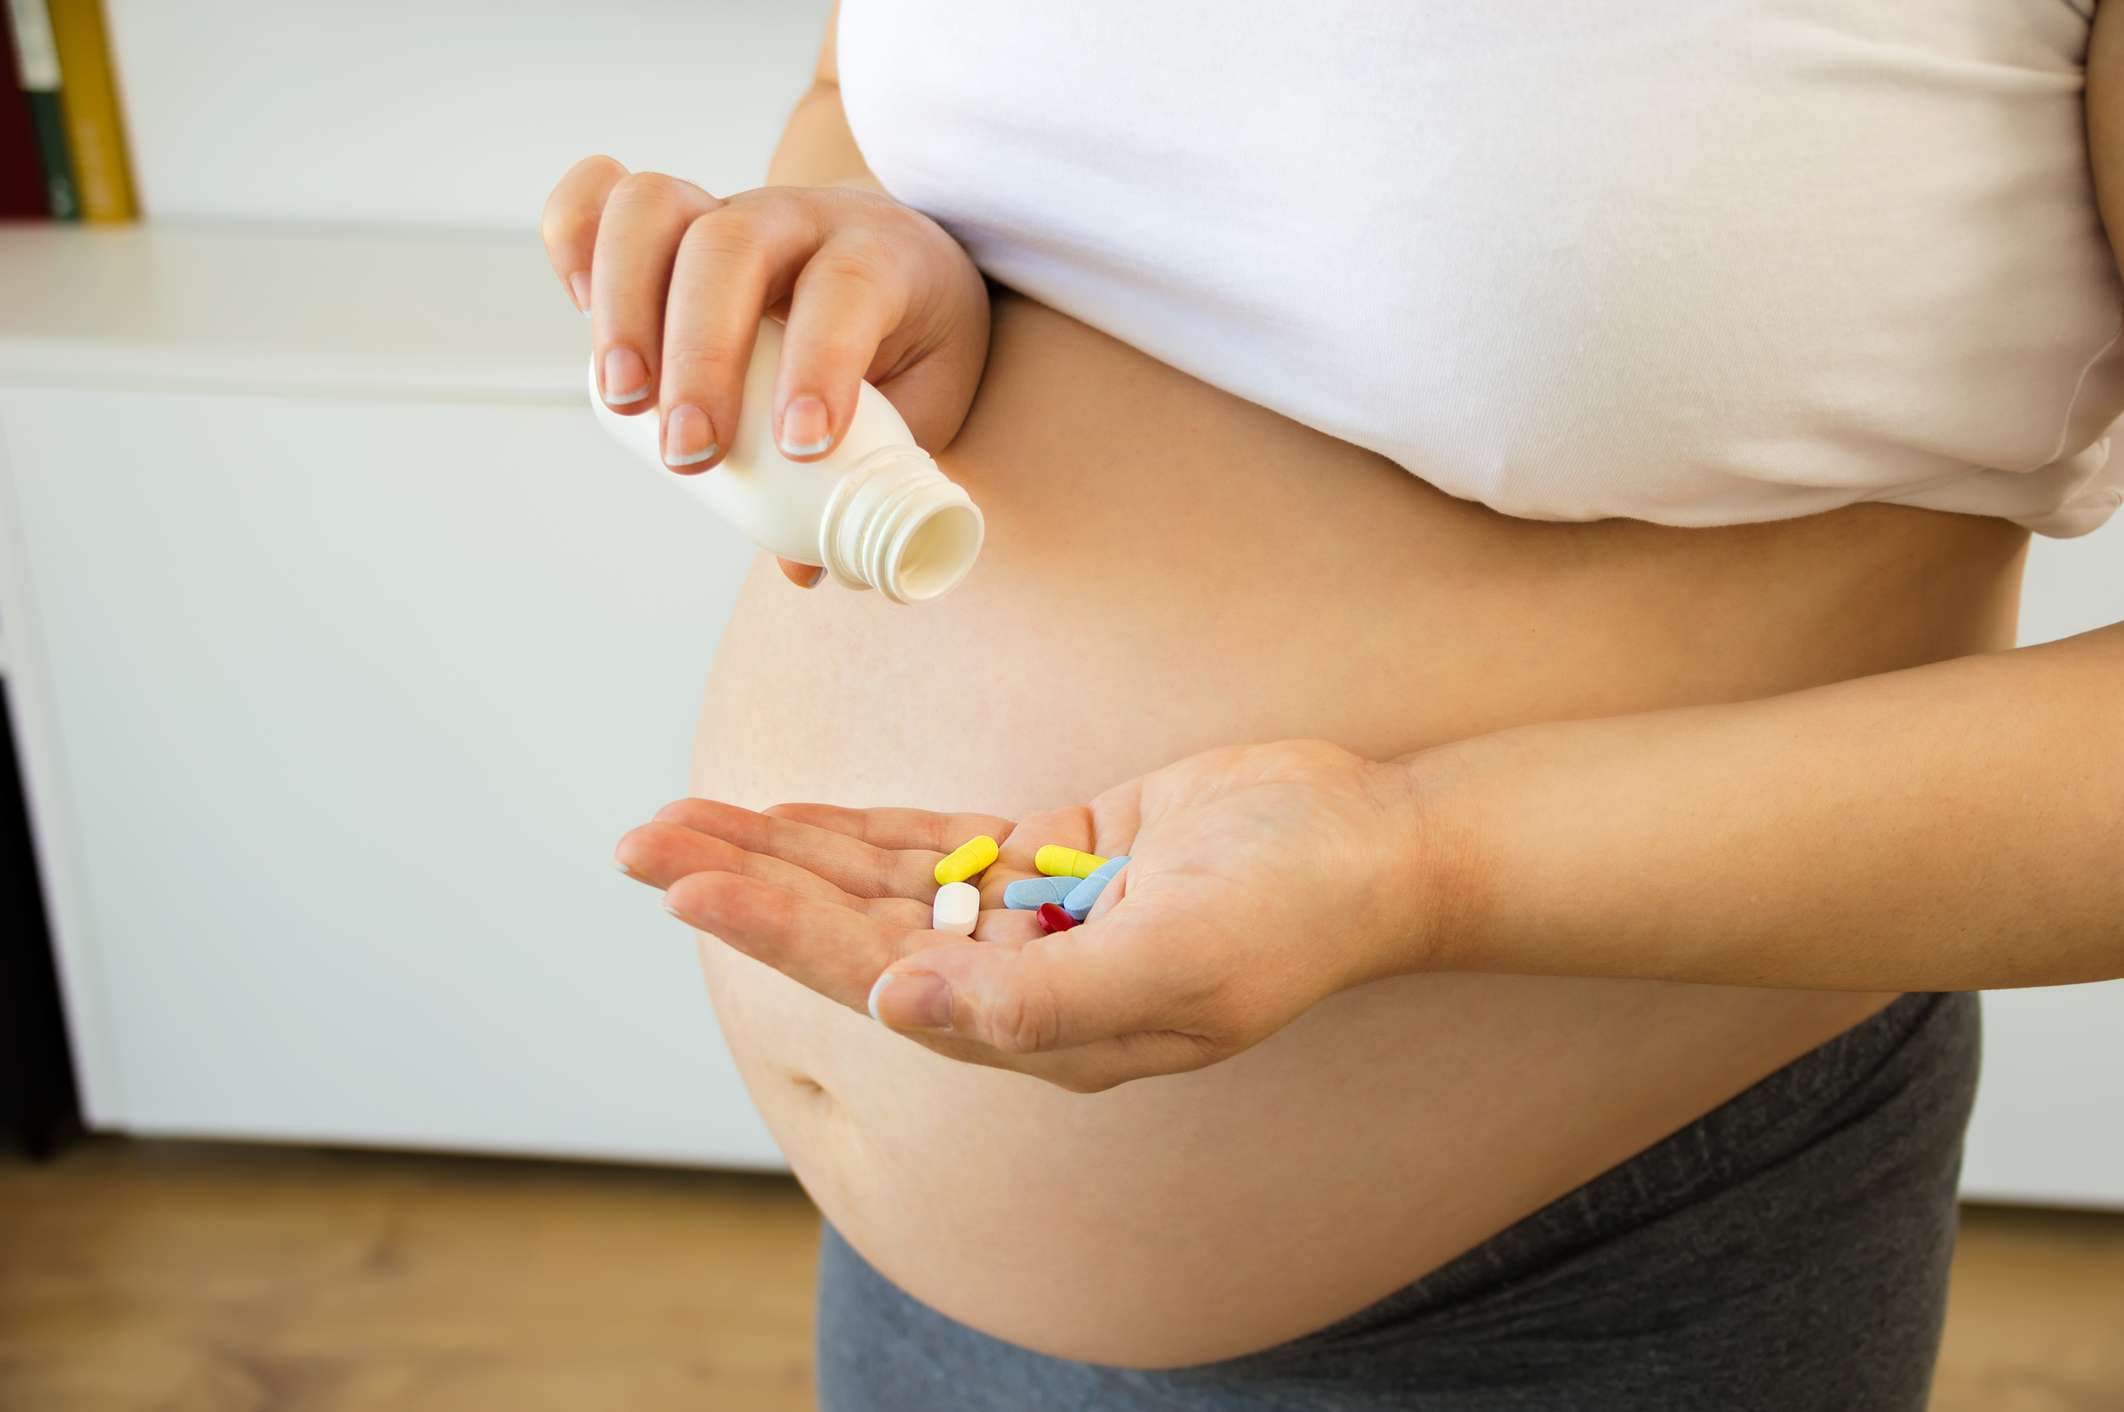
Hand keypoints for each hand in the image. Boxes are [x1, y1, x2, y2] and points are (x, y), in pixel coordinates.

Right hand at [539, 156, 990, 587]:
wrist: (909, 267)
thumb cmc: (912, 346)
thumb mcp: (925, 405)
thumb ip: (872, 480)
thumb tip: (801, 568)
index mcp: (880, 259)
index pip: (847, 290)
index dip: (820, 362)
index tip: (802, 444)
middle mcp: (798, 220)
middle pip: (732, 246)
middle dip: (699, 355)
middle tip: (690, 454)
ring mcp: (728, 210)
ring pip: (657, 209)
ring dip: (624, 305)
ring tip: (627, 402)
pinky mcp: (672, 221)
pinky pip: (604, 197)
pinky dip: (574, 235)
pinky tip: (576, 302)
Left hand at [613, 741, 1451, 1090]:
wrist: (1375, 845)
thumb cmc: (1294, 910)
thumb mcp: (1179, 965)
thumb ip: (1042, 1002)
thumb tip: (902, 1006)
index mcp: (1042, 1028)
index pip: (880, 974)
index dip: (779, 929)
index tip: (687, 882)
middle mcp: (1023, 983)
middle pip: (856, 929)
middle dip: (749, 884)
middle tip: (639, 841)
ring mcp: (1036, 919)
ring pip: (881, 886)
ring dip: (785, 852)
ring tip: (684, 818)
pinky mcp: (1055, 859)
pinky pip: (938, 848)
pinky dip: (862, 833)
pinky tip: (793, 818)